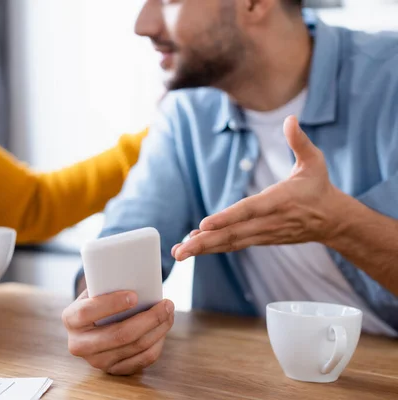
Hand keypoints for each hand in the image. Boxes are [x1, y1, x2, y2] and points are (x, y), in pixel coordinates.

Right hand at [62, 290, 174, 375]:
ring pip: (135, 347)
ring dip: (158, 329)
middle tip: (166, 304)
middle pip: (119, 335)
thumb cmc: (97, 300)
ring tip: (169, 312)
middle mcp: (79, 345)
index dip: (111, 304)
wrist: (91, 325)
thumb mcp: (93, 290)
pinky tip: (164, 328)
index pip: (87, 312)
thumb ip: (105, 284)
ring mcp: (97, 361)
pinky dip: (158, 343)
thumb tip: (132, 275)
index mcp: (70, 319)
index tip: (134, 296)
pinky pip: (143, 360)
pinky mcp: (114, 371)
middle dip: (148, 319)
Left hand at [172, 116, 346, 260]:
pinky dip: (214, 246)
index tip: (204, 225)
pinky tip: (195, 246)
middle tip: (181, 250)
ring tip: (180, 253)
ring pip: (230, 242)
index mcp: (280, 200)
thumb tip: (290, 119)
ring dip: (204, 248)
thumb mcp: (315, 161)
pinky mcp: (260, 239)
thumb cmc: (318, 187)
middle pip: (233, 233)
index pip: (249, 210)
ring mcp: (263, 233)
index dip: (226, 218)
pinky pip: (234, 244)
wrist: (332, 220)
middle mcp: (269, 221)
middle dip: (205, 242)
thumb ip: (300, 141)